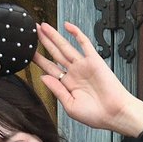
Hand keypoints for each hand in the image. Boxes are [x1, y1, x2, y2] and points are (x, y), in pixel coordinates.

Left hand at [34, 21, 142, 135]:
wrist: (115, 114)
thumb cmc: (95, 115)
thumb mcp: (70, 106)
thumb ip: (57, 90)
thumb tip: (43, 77)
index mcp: (68, 84)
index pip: (50, 68)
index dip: (38, 59)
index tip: (28, 52)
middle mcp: (74, 73)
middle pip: (55, 54)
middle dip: (43, 42)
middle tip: (33, 31)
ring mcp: (84, 65)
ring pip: (65, 46)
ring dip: (54, 36)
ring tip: (42, 26)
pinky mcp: (94, 60)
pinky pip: (84, 43)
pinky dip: (76, 34)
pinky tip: (67, 26)